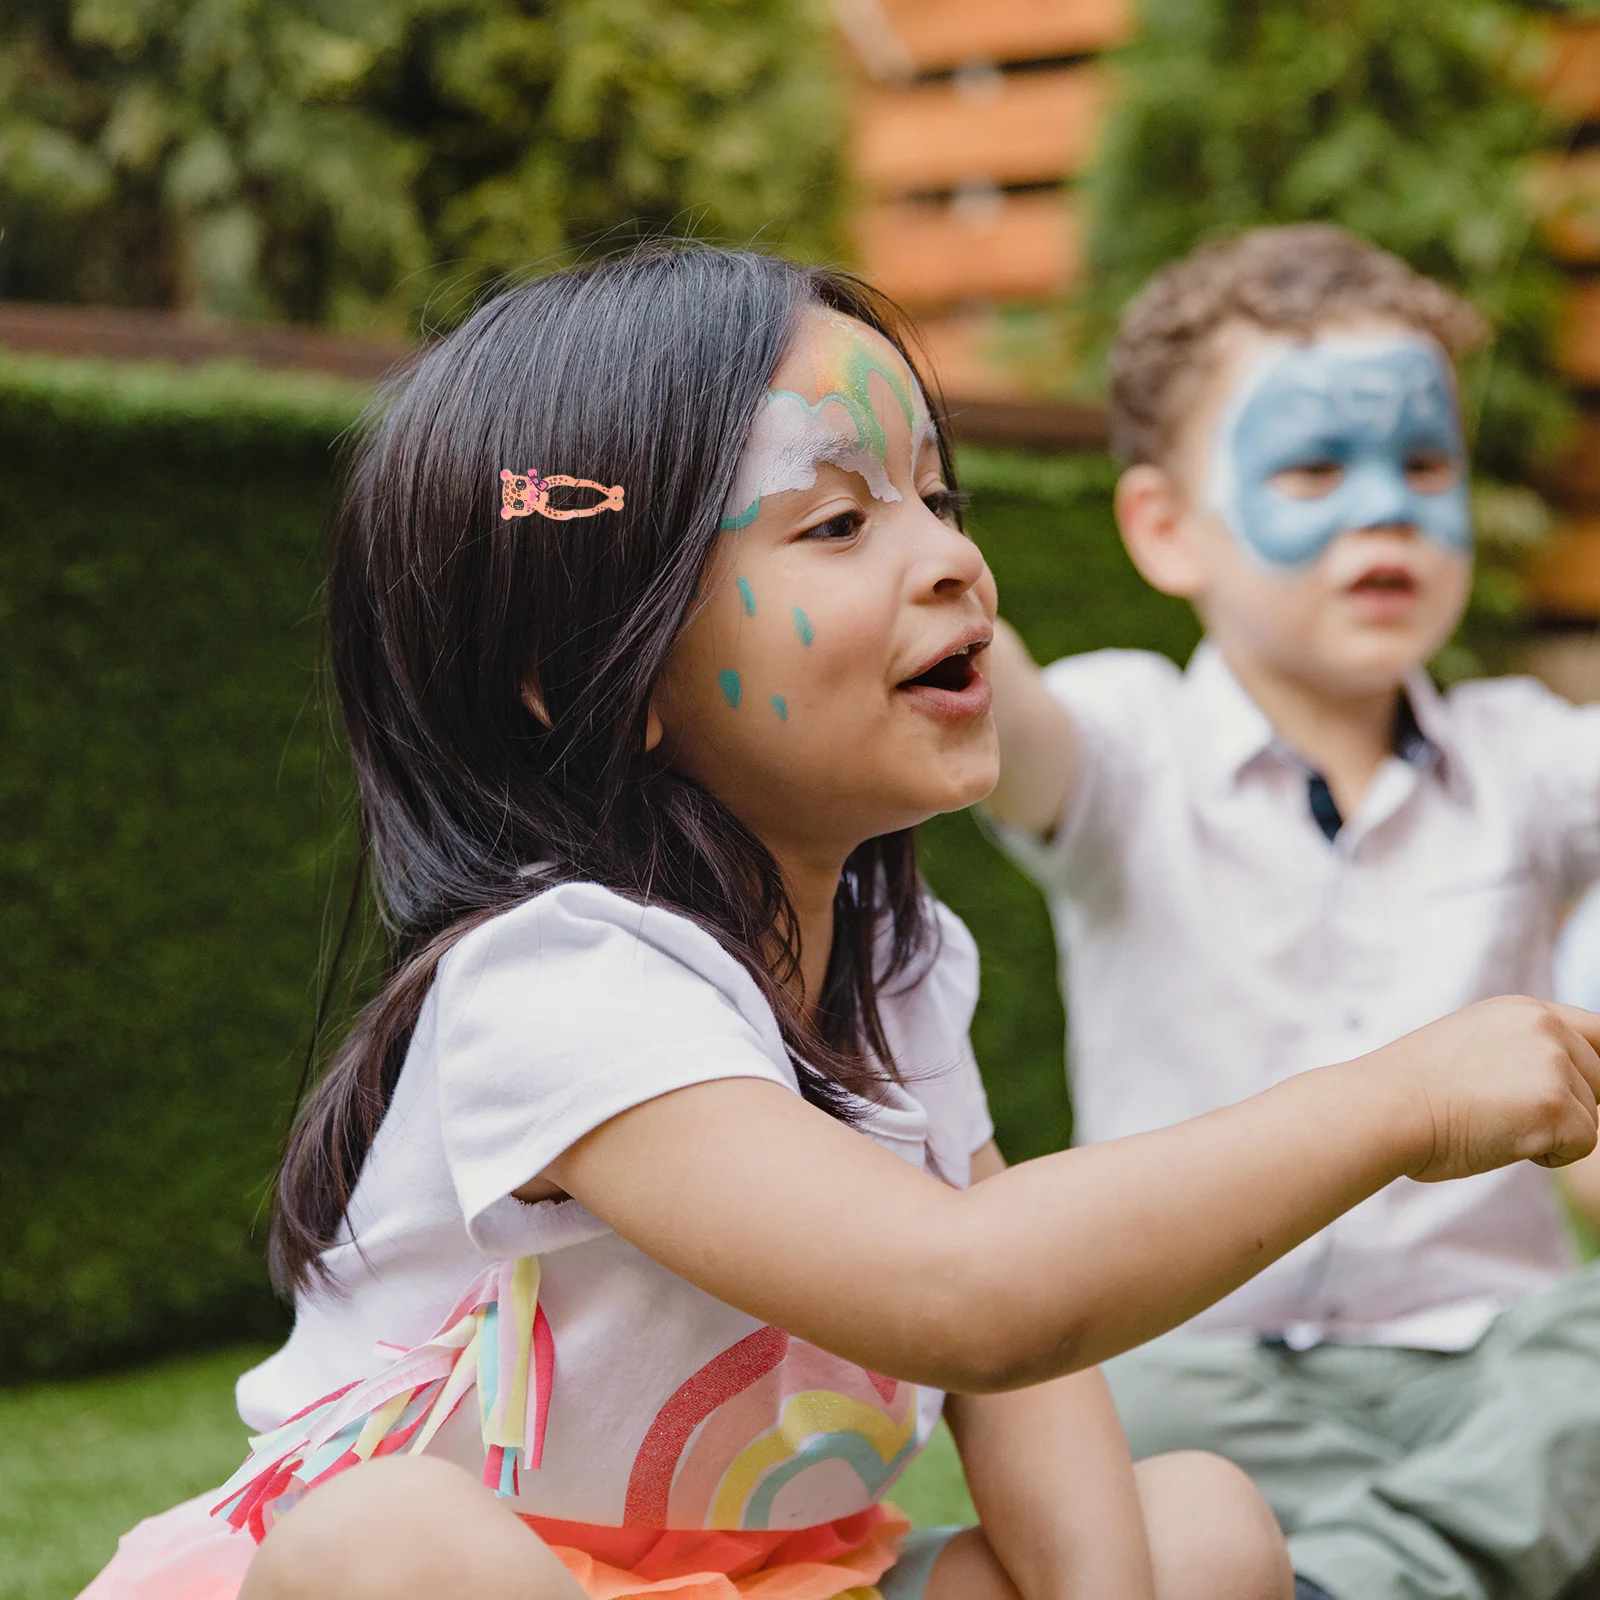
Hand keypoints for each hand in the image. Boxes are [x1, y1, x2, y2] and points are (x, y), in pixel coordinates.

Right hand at [1365, 996, 1599, 1182]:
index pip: (1598, 1032)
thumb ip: (1521, 1051)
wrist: (1385, 1108)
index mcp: (1521, 1010)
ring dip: (1553, 1132)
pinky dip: (1550, 1156)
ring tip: (1493, 1124)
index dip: (1596, 1066)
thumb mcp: (1473, 1047)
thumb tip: (1562, 1085)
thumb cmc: (1414, 1091)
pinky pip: (1583, 1145)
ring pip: (1590, 1116)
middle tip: (1508, 1113)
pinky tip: (1503, 1141)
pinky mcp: (1555, 1105)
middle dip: (1569, 1106)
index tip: (1584, 1090)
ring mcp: (1552, 1063)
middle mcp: (1544, 1027)